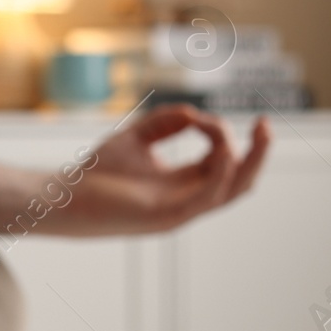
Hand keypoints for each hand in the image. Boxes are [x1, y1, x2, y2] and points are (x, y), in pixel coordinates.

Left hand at [53, 106, 270, 235]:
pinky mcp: (168, 216)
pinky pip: (208, 196)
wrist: (64, 198)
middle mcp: (188, 201)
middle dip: (259, 153)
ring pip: (233, 190)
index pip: (223, 162)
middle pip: (240, 181)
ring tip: (250, 132)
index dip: (224, 135)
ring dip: (246, 159)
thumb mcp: (135, 138)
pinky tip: (221, 149)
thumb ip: (166, 123)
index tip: (200, 115)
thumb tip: (197, 114)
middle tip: (266, 124)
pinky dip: (220, 172)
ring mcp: (181, 211)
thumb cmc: (95, 173)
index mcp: (183, 185)